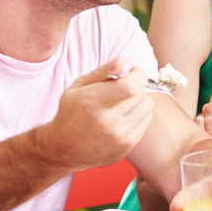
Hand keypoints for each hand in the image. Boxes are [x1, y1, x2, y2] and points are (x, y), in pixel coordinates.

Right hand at [40, 57, 154, 171]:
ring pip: (147, 106)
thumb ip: (102, 71)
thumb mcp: (79, 87)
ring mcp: (117, 137)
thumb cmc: (72, 113)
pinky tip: (124, 117)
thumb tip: (122, 61)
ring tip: (123, 103)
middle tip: (122, 89)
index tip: (133, 72)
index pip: (130, 86)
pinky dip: (139, 115)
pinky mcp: (126, 147)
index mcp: (92, 102)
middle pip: (140, 94)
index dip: (138, 74)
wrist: (64, 149)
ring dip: (139, 101)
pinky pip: (146, 121)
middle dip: (135, 86)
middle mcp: (106, 122)